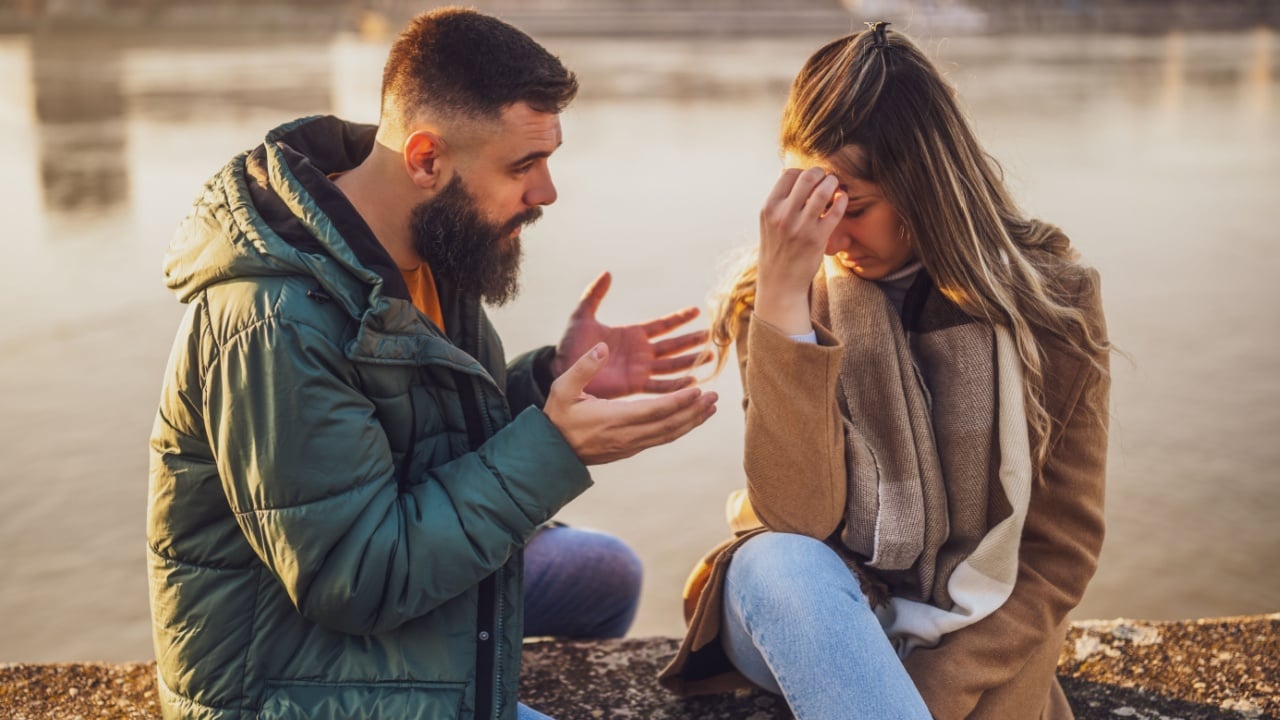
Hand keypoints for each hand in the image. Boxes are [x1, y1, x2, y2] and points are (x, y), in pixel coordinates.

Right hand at [544, 343, 718, 464]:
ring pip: (669, 433)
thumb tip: (601, 347)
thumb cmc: (557, 417)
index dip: (680, 401)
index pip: (656, 410)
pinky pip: (661, 438)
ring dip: (692, 421)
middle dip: (694, 411)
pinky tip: (689, 419)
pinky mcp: (630, 448)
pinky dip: (680, 427)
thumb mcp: (562, 388)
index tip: (698, 390)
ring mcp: (630, 444)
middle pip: (670, 424)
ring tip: (711, 408)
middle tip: (715, 397)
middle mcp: (628, 435)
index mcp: (615, 418)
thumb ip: (583, 367)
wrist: (551, 452)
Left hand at [550, 272, 710, 398]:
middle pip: (673, 345)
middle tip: (711, 335)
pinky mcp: (635, 386)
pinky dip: (676, 385)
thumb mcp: (582, 316)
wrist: (562, 370)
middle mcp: (640, 352)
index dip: (679, 318)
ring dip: (690, 361)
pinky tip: (692, 381)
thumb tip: (607, 273)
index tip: (696, 310)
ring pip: (672, 365)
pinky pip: (660, 386)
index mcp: (632, 334)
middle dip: (691, 340)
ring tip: (710, 357)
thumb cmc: (570, 344)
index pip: (662, 324)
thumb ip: (594, 295)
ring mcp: (640, 369)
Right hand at [755, 167, 846, 334]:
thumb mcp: (768, 222)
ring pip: (823, 190)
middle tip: (827, 178)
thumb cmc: (777, 249)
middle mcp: (782, 215)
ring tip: (836, 186)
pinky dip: (842, 200)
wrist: (780, 283)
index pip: (789, 174)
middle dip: (821, 173)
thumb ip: (779, 200)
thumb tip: (787, 172)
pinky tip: (842, 199)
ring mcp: (800, 227)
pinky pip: (835, 210)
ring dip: (833, 183)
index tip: (812, 178)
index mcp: (769, 208)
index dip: (803, 171)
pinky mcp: (817, 238)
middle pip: (807, 177)